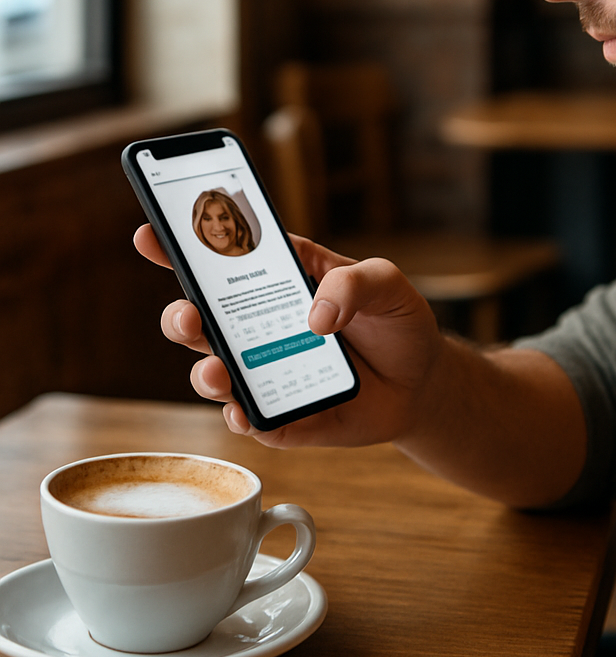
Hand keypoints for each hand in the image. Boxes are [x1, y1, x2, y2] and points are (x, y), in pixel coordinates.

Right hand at [133, 225, 444, 448]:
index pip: (223, 262)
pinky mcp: (284, 415)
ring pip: (215, 373)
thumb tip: (316, 318)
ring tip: (218, 370)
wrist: (423, 382)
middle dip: (182, 316)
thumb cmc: (398, 321)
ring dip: (207, 372)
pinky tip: (246, 413)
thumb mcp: (387, 282)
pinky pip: (252, 421)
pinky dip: (244, 418)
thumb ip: (355, 283)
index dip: (183, 248)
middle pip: (202, 320)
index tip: (150, 235)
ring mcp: (268, 372)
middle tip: (189, 315)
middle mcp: (262, 327)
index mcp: (280, 282)